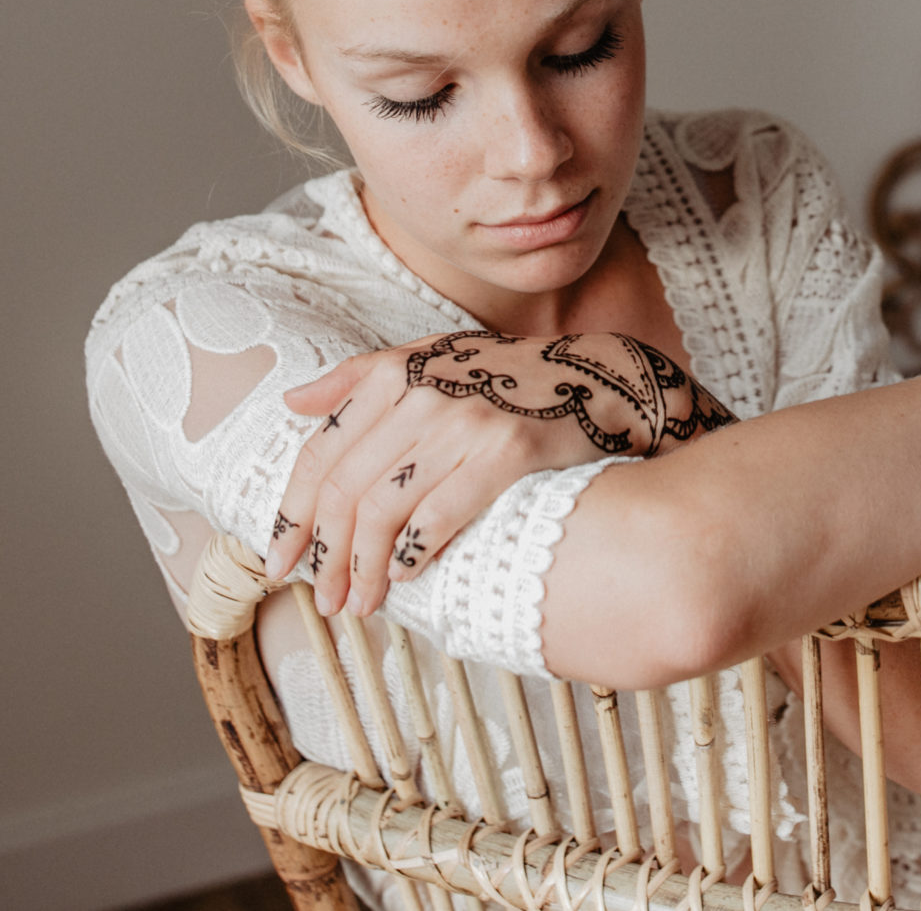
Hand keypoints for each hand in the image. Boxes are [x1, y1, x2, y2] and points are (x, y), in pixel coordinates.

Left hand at [264, 329, 734, 616]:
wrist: (598, 375)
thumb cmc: (505, 376)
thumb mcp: (429, 357)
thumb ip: (358, 378)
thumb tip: (291, 401)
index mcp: (393, 373)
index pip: (320, 454)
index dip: (292, 515)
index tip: (279, 560)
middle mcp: (422, 392)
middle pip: (346, 491)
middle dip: (326, 556)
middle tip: (322, 599)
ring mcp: (464, 421)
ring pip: (384, 510)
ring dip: (363, 569)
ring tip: (360, 605)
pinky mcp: (508, 450)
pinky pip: (441, 515)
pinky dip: (414, 555)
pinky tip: (404, 580)